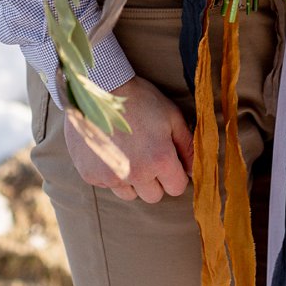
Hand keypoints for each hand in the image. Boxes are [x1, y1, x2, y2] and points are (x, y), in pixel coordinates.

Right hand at [64, 75, 192, 202]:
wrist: (99, 89)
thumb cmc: (140, 100)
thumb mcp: (172, 117)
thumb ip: (187, 147)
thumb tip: (195, 171)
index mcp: (159, 160)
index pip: (177, 188)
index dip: (176, 175)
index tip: (171, 162)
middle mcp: (135, 174)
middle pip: (154, 196)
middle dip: (156, 181)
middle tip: (149, 157)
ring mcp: (110, 177)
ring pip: (130, 195)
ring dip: (134, 182)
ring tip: (130, 155)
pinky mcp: (90, 175)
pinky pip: (108, 185)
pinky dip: (112, 174)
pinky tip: (111, 152)